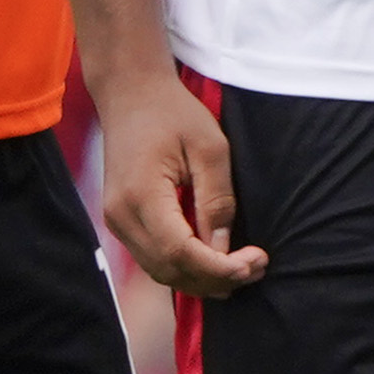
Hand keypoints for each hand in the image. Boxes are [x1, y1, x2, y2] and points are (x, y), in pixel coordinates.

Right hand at [96, 71, 267, 297]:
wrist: (131, 94)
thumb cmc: (173, 112)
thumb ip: (216, 199)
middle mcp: (121, 216)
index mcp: (141, 196)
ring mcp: (116, 221)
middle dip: (215, 278)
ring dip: (200, 279)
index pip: (179, 252)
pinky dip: (183, 267)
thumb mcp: (209, 147)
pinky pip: (152, 258)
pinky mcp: (121, 221)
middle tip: (256, 269)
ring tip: (241, 270)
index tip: (254, 263)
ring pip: (159, 270)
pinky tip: (213, 262)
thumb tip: (222, 248)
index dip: (218, 268)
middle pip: (168, 269)